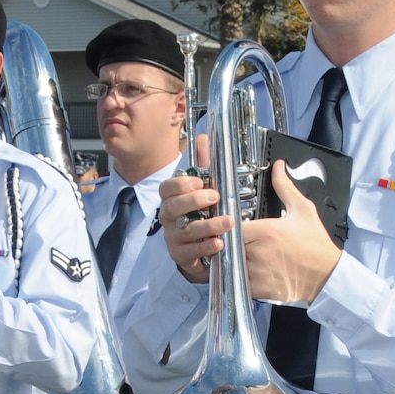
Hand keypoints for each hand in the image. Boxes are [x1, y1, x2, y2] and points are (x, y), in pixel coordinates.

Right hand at [159, 133, 223, 282]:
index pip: (166, 188)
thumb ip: (204, 165)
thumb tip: (203, 137)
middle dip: (193, 201)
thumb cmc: (202, 215)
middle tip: (215, 197)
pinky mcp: (181, 256)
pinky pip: (190, 252)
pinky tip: (218, 242)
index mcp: (173, 199)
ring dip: (208, 225)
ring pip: (185, 230)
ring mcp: (173, 238)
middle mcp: (169, 218)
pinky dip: (205, 246)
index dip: (180, 184)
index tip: (198, 181)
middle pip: (172, 208)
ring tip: (228, 221)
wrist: (201, 248)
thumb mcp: (204, 189)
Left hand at [241, 161, 341, 305]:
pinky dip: (239, 277)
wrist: (327, 274)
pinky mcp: (260, 288)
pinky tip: (247, 271)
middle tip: (235, 242)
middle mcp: (259, 251)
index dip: (229, 226)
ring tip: (240, 257)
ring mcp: (258, 271)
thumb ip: (285, 187)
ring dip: (232, 260)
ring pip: (231, 263)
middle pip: (228, 244)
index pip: (232, 226)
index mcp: (267, 230)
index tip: (231, 226)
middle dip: (229, 242)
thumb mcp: (303, 210)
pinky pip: (238, 282)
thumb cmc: (315, 244)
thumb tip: (278, 167)